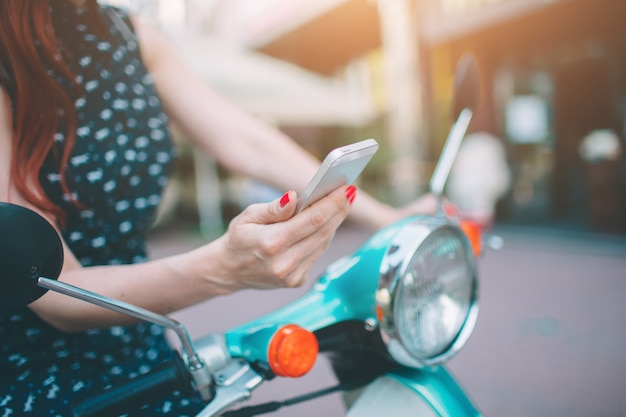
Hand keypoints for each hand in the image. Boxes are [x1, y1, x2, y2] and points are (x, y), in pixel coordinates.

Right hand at [194, 185, 354, 292]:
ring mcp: (292, 275)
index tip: (347, 188)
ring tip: (341, 203)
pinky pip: (317, 254)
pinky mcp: (296, 281)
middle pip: (323, 232)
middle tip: (350, 192)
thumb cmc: (239, 238)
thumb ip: (274, 209)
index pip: (313, 220)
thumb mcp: (248, 216)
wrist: (228, 270)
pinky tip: (327, 222)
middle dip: (339, 210)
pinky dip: (323, 237)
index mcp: (271, 243)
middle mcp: (284, 263)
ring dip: (334, 222)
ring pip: (323, 243)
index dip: (333, 203)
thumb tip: (294, 197)